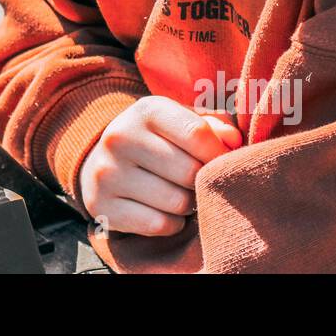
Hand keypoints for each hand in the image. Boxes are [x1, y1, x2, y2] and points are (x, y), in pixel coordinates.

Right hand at [79, 96, 243, 235]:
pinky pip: (159, 225)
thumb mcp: (182, 122)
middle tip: (196, 180)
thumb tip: (234, 141)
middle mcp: (120, 137)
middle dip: (201, 181)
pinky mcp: (103, 206)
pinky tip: (162, 209)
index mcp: (145, 110)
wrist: (102, 162)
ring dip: (187, 204)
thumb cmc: (157, 141)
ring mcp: (107, 173)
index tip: (222, 161)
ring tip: (178, 193)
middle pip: (189, 172)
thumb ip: (214, 126)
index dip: (219, 154)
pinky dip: (170, 223)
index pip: (197, 134)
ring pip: (176, 202)